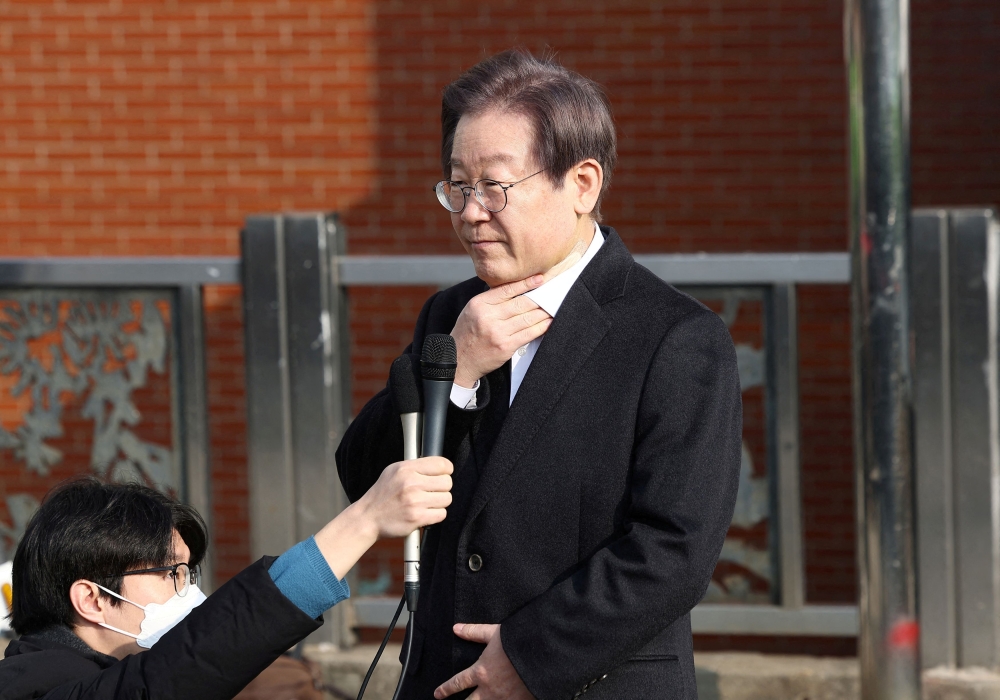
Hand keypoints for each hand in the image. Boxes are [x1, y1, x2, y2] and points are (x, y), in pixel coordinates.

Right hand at [313, 457, 451, 578]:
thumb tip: (439, 465)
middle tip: (431, 492)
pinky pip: (442, 514)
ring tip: (426, 503)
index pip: (442, 464)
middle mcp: (411, 483)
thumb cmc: (382, 494)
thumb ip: (415, 466)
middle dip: (442, 488)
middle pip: (447, 482)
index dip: (446, 470)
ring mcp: (415, 501)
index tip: (443, 474)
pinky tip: (424, 513)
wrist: (367, 517)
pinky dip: (435, 515)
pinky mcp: (417, 518)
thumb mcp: (393, 471)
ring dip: (439, 502)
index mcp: (406, 469)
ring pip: (447, 498)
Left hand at [434, 624, 533, 699]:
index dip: (445, 689)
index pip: (457, 683)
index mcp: (481, 672)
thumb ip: (474, 632)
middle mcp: (490, 690)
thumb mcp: (495, 633)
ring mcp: (504, 699)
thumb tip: (457, 628)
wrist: (544, 654)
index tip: (437, 694)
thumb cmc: (519, 642)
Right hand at [450, 276, 551, 387]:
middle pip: (521, 303)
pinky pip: (529, 334)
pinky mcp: (506, 346)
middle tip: (552, 294)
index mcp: (479, 304)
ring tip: (553, 307)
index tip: (540, 279)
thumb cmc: (467, 334)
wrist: (458, 360)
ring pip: (528, 318)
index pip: (507, 289)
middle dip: (540, 298)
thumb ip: (491, 300)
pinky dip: (541, 327)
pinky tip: (548, 322)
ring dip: (544, 312)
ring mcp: (498, 332)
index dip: (526, 283)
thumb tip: (517, 290)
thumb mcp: (472, 310)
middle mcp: (488, 316)